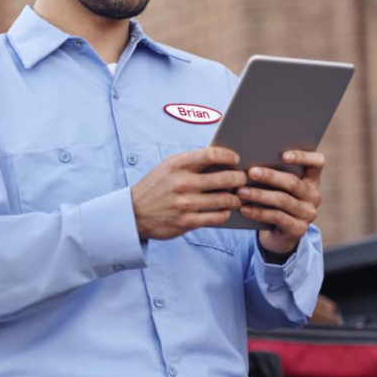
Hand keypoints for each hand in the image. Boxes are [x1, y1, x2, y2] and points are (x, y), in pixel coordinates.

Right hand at [131, 147, 248, 240]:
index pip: (212, 155)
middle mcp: (182, 183)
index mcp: (177, 164)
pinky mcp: (187, 222)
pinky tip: (225, 210)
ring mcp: (186, 204)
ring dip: (236, 198)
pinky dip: (225, 213)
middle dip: (239, 179)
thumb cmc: (156, 186)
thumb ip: (192, 162)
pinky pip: (218, 217)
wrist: (134, 213)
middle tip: (243, 179)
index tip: (236, 159)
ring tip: (236, 197)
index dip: (229, 156)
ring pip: (225, 200)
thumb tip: (222, 158)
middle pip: (225, 178)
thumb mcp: (168, 167)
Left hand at [239, 150, 324, 253]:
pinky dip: (258, 212)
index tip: (283, 155)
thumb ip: (272, 171)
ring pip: (283, 200)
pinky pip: (277, 217)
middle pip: (293, 182)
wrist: (276, 233)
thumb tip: (249, 159)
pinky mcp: (298, 229)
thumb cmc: (273, 200)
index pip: (317, 162)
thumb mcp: (275, 186)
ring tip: (240, 191)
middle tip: (250, 172)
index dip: (303, 157)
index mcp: (311, 179)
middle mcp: (313, 195)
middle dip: (270, 176)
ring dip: (259, 195)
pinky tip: (244, 208)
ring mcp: (308, 214)